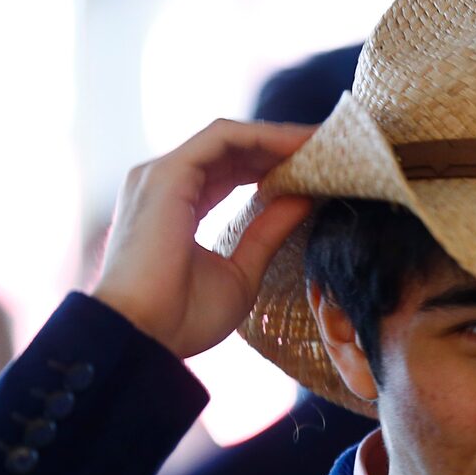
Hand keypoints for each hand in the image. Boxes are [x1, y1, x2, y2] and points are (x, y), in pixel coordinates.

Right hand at [93, 119, 313, 358]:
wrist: (143, 336)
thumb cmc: (183, 318)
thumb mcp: (241, 272)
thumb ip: (268, 232)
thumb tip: (303, 199)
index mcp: (177, 206)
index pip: (230, 172)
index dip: (274, 167)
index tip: (318, 170)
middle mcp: (165, 183)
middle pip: (233, 151)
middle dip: (282, 147)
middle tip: (331, 150)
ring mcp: (163, 174)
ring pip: (230, 138)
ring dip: (279, 138)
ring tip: (324, 142)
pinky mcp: (168, 172)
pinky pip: (224, 139)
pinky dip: (264, 138)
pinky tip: (300, 145)